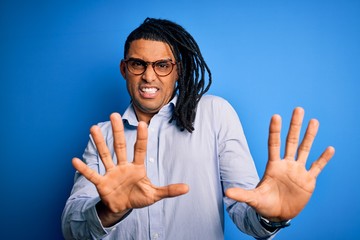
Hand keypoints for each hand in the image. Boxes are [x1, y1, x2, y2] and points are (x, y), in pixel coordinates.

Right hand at [72, 113, 188, 225]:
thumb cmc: (138, 197)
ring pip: (105, 155)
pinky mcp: (101, 183)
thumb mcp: (154, 195)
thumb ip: (169, 190)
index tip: (142, 123)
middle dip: (117, 131)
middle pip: (120, 146)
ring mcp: (111, 173)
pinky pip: (92, 175)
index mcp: (137, 167)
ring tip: (93, 128)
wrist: (122, 208)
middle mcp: (123, 166)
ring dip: (99, 142)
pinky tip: (75, 160)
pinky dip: (84, 169)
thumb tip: (188, 188)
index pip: (140, 149)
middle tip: (114, 114)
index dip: (141, 137)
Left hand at [225, 107, 334, 220]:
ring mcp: (298, 171)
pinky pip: (317, 167)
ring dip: (310, 136)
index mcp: (273, 166)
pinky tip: (330, 148)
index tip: (275, 116)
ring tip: (314, 121)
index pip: (273, 144)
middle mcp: (286, 164)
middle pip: (291, 141)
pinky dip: (323, 159)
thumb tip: (226, 193)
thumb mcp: (253, 199)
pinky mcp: (308, 181)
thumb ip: (242, 194)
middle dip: (294, 126)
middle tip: (298, 109)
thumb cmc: (264, 204)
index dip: (274, 131)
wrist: (278, 215)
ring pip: (305, 149)